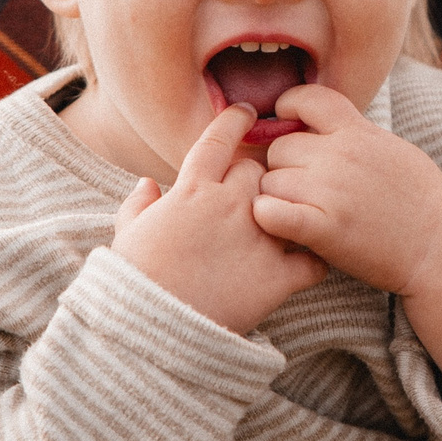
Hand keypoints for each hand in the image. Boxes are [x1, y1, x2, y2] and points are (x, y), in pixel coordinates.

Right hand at [112, 102, 325, 333]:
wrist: (153, 326)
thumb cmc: (134, 280)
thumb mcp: (127, 236)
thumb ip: (138, 205)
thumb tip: (147, 185)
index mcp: (192, 190)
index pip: (220, 139)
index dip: (234, 121)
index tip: (247, 113)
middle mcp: (230, 204)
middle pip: (258, 170)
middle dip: (257, 178)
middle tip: (252, 197)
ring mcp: (258, 237)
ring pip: (288, 202)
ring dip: (285, 209)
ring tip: (283, 223)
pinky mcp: (278, 275)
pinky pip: (313, 260)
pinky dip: (314, 259)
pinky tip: (309, 262)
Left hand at [249, 83, 441, 297]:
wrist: (441, 247)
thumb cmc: (421, 200)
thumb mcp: (391, 149)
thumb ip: (355, 133)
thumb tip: (324, 124)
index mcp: (358, 131)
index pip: (306, 99)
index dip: (288, 109)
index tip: (287, 126)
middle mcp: (341, 154)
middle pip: (280, 148)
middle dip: (285, 167)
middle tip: (304, 189)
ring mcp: (331, 190)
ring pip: (270, 181)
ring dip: (278, 198)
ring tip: (302, 212)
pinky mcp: (323, 228)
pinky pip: (269, 212)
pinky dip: (268, 217)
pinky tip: (282, 225)